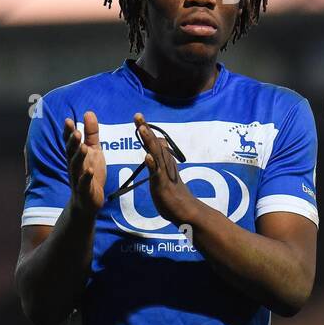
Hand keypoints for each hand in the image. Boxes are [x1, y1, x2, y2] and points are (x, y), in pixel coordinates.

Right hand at [64, 111, 105, 214]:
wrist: (88, 201)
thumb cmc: (90, 173)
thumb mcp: (93, 151)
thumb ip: (91, 133)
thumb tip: (89, 112)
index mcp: (75, 156)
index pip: (69, 142)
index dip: (68, 132)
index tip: (68, 120)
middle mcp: (74, 166)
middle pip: (71, 153)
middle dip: (72, 143)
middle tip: (76, 132)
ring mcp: (78, 178)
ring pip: (76, 167)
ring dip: (79, 157)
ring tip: (83, 148)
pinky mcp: (85, 191)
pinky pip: (84, 183)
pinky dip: (86, 177)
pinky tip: (89, 170)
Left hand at [134, 112, 195, 226]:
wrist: (186, 209)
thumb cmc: (174, 192)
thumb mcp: (165, 172)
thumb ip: (161, 157)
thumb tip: (161, 141)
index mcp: (163, 160)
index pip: (153, 141)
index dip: (145, 129)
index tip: (138, 116)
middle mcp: (165, 162)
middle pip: (154, 142)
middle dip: (145, 128)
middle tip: (137, 115)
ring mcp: (164, 172)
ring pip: (155, 153)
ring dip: (148, 141)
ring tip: (141, 129)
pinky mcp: (162, 184)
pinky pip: (157, 172)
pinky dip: (152, 164)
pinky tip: (147, 156)